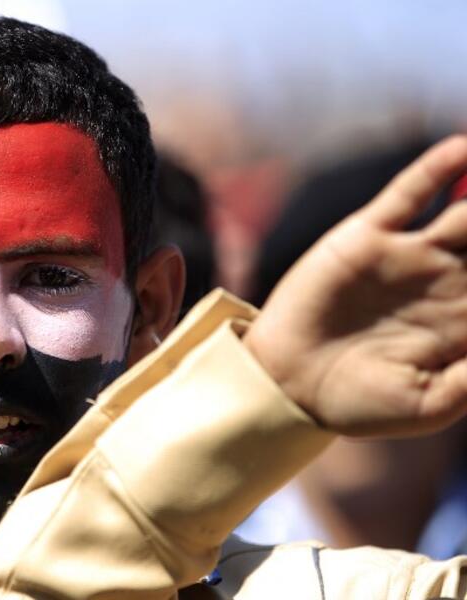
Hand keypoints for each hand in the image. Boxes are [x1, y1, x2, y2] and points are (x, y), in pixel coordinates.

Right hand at [245, 135, 466, 436]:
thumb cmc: (360, 403)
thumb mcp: (429, 404)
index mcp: (466, 320)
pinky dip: (437, 169)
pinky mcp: (368, 236)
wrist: (289, 383)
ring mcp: (408, 255)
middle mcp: (446, 281)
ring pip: (466, 211)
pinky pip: (408, 194)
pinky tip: (464, 150)